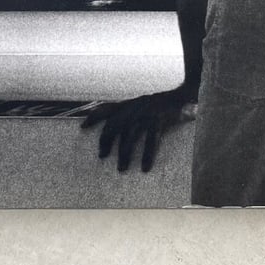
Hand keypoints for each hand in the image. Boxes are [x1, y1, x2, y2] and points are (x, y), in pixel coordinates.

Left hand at [81, 86, 197, 171]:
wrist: (181, 95)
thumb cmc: (160, 103)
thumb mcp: (140, 104)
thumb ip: (127, 111)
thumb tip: (114, 125)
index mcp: (129, 103)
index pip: (107, 108)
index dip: (94, 116)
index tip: (82, 126)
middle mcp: (135, 107)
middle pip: (115, 125)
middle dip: (106, 141)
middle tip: (102, 156)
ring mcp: (146, 114)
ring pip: (130, 136)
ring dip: (125, 154)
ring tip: (122, 168)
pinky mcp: (158, 121)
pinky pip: (151, 141)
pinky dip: (147, 155)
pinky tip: (145, 167)